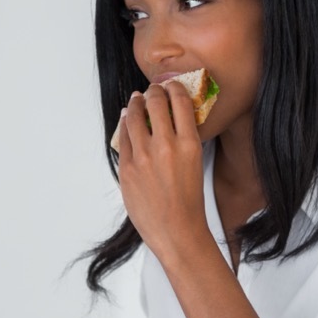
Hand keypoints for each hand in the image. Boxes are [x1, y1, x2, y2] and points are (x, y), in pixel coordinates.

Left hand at [115, 81, 210, 264]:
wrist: (176, 231)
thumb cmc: (189, 203)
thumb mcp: (194, 165)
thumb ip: (183, 141)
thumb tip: (171, 122)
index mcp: (189, 144)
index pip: (180, 101)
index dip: (174, 88)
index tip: (171, 86)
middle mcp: (166, 145)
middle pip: (155, 102)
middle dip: (153, 91)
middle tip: (152, 90)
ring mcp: (143, 156)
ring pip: (134, 115)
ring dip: (135, 103)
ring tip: (136, 100)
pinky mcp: (127, 167)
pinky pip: (123, 137)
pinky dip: (124, 124)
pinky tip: (126, 120)